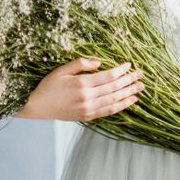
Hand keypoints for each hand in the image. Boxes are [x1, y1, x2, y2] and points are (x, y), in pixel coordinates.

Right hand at [17, 56, 143, 121]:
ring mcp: (89, 108)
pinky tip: (130, 101)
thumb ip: (81, 64)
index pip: (108, 76)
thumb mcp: (62, 70)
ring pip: (114, 101)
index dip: (121, 71)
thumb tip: (99, 62)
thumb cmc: (49, 86)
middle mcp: (87, 97)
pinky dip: (121, 106)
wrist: (38, 107)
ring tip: (140, 88)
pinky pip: (109, 111)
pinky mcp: (88, 116)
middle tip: (141, 75)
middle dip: (129, 81)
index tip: (129, 65)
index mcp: (82, 84)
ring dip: (129, 94)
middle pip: (114, 88)